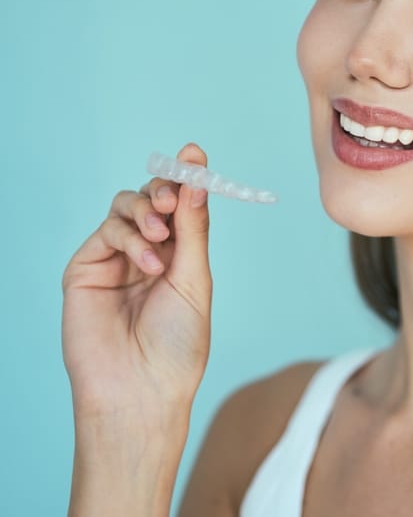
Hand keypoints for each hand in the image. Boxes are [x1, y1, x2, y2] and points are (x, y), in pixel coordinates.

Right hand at [62, 143, 213, 421]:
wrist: (142, 388)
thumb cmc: (177, 343)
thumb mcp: (194, 278)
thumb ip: (192, 228)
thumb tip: (197, 176)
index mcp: (180, 256)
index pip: (183, 206)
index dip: (188, 180)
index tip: (195, 154)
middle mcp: (148, 252)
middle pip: (153, 197)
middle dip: (165, 188)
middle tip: (174, 197)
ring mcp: (115, 259)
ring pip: (126, 207)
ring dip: (147, 211)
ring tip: (161, 240)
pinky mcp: (86, 268)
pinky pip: (108, 230)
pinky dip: (130, 237)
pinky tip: (148, 263)